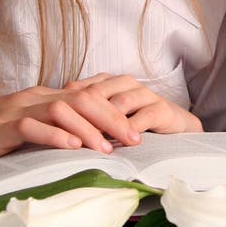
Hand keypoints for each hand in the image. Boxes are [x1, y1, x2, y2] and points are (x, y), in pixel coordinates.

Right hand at [0, 75, 200, 166]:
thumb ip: (51, 129)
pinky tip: (72, 146)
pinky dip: (55, 135)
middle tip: (134, 140)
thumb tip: (81, 142)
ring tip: (108, 147)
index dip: (114, 112)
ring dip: (90, 128)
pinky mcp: (1, 126)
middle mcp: (36, 99)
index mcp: (44, 98)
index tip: (135, 131)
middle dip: (113, 118)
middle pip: (84, 99)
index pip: (88, 97)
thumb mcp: (25, 127)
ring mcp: (19, 110)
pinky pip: (33, 125)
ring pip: (64, 109)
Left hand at [64, 73, 202, 135]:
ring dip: (105, 124)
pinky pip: (143, 117)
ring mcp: (144, 94)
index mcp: (108, 82)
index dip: (66, 108)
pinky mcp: (161, 108)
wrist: (174, 125)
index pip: (81, 90)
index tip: (51, 126)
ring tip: (93, 142)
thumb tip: (53, 123)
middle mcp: (125, 83)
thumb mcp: (106, 117)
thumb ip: (84, 115)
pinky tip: (121, 144)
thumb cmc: (134, 121)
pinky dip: (129, 130)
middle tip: (67, 135)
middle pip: (97, 95)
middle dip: (82, 115)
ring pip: (119, 104)